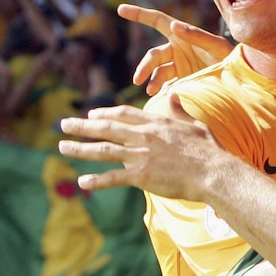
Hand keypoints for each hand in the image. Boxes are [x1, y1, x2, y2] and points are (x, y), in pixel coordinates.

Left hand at [59, 94, 231, 200]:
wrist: (213, 171)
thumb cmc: (207, 149)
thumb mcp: (194, 124)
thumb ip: (180, 110)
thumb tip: (174, 94)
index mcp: (156, 123)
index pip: (124, 114)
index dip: (105, 114)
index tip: (92, 114)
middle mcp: (144, 136)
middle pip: (106, 128)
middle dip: (82, 126)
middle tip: (63, 125)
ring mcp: (141, 155)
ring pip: (103, 150)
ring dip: (80, 148)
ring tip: (62, 147)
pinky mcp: (141, 175)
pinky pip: (112, 177)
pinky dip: (96, 180)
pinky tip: (82, 182)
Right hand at [117, 3, 232, 94]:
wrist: (237, 81)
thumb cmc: (229, 58)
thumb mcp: (217, 46)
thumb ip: (197, 36)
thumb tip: (175, 25)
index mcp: (181, 35)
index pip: (157, 21)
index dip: (139, 14)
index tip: (120, 9)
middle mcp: (176, 50)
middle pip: (153, 55)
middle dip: (144, 66)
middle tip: (139, 79)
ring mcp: (177, 66)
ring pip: (157, 72)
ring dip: (152, 80)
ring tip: (151, 91)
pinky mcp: (180, 81)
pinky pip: (164, 85)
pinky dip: (160, 90)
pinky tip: (159, 95)